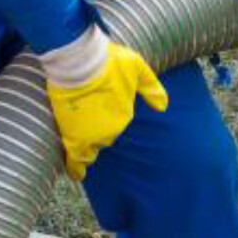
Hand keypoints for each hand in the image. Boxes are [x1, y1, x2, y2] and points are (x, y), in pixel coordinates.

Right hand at [44, 28, 168, 180]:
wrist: (81, 61)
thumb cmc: (108, 61)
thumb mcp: (137, 67)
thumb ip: (151, 87)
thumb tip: (164, 107)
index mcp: (124, 115)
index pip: (115, 122)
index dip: (106, 112)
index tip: (99, 100)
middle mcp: (110, 130)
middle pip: (103, 135)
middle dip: (95, 125)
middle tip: (85, 108)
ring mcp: (92, 135)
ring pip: (90, 147)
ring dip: (85, 142)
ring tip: (79, 134)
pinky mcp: (73, 136)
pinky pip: (76, 160)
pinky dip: (76, 169)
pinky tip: (77, 176)